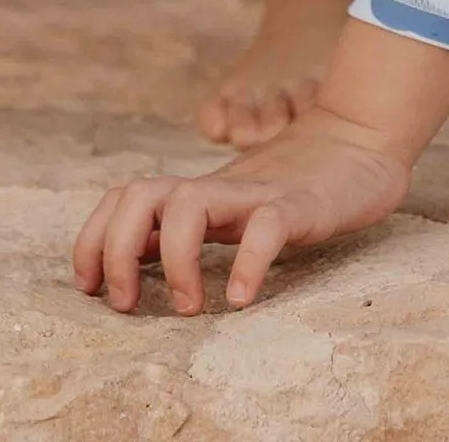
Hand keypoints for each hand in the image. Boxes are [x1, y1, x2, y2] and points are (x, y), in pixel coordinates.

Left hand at [71, 103, 411, 314]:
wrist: (359, 141)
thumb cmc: (293, 185)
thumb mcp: (230, 208)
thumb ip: (188, 228)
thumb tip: (135, 263)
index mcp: (197, 191)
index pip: (124, 199)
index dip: (93, 239)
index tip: (89, 288)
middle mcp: (216, 187)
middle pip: (140, 195)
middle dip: (116, 249)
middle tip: (126, 304)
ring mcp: (255, 192)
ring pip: (190, 205)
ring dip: (176, 260)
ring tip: (188, 308)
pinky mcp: (298, 205)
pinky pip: (265, 228)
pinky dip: (247, 263)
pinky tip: (241, 299)